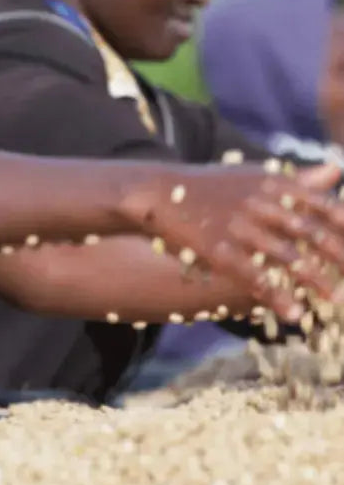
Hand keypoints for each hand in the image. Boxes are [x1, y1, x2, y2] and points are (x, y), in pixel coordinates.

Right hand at [122, 163, 343, 321]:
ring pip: (287, 257)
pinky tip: (294, 313)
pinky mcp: (218, 249)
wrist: (159, 192)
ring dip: (316, 281)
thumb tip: (335, 170)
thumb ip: (296, 178)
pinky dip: (276, 296)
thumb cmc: (210, 186)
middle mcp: (259, 203)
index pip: (323, 205)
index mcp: (272, 183)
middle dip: (339, 257)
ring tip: (336, 301)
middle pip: (311, 233)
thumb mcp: (253, 174)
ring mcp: (238, 226)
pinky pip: (253, 276)